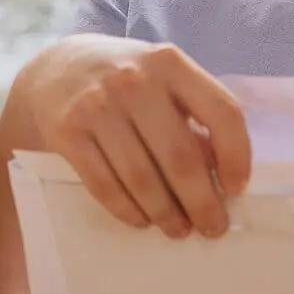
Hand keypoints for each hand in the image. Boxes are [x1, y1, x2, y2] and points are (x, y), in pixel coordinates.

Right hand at [13, 35, 250, 237]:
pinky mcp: (67, 131)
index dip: (237, 156)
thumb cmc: (126, 80)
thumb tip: (220, 175)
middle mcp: (135, 81)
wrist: (56, 69)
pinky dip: (127, 210)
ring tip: (178, 229)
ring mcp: (98, 106)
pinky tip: (141, 220)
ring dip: (165, 213)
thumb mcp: (163, 81)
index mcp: (170, 63)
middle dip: (201, 202)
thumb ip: (193, 115)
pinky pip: (104, 185)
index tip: (237, 188)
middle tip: (211, 227)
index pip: (222, 112)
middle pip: (180, 157)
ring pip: (141, 178)